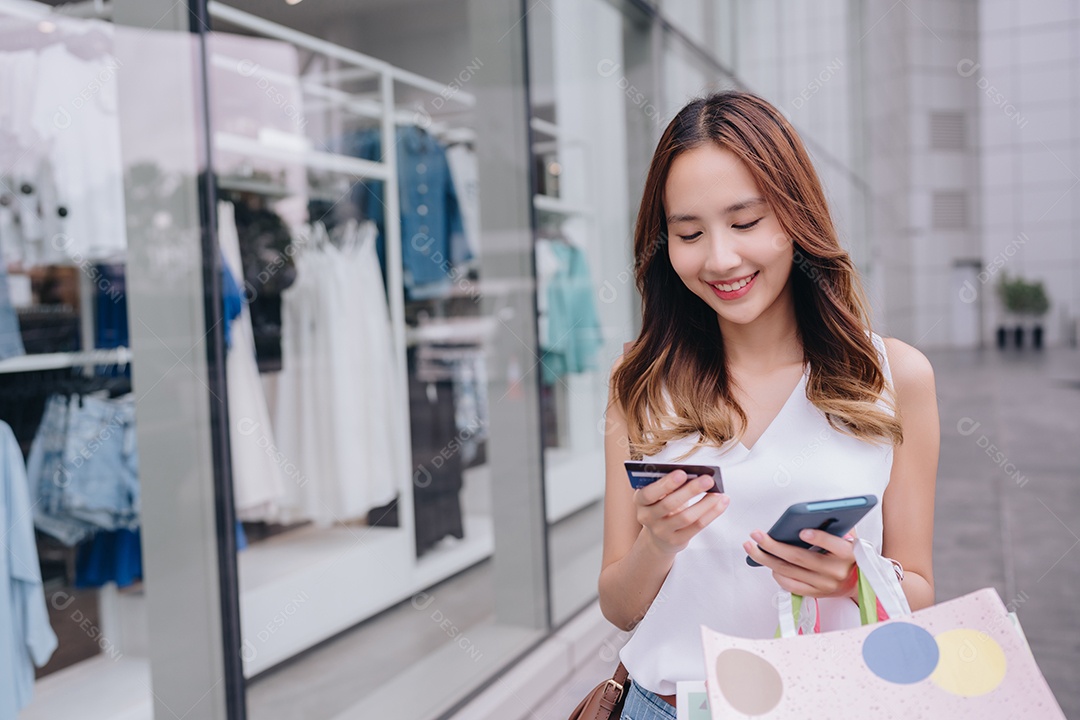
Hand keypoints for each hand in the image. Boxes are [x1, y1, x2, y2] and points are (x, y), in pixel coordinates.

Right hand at [635, 470, 729, 555]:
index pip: (649, 493)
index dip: (665, 484)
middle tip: (708, 479)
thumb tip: (694, 475)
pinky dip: (712, 513)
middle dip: (691, 490)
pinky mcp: (677, 540)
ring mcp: (661, 531)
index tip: (682, 473)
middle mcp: (647, 517)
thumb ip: (670, 485)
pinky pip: (697, 526)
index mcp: (640, 500)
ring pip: (686, 517)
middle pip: (670, 504)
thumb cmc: (661, 506)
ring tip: (719, 492)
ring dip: (705, 503)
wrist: (658, 536)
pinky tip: (721, 502)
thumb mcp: (658, 494)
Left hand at [743, 528, 857, 598]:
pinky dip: (776, 573)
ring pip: (789, 571)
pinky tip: (766, 562)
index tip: (802, 530)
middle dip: (774, 545)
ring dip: (766, 559)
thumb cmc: (847, 552)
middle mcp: (836, 571)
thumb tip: (813, 512)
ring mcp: (824, 585)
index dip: (818, 538)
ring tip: (751, 547)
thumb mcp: (848, 536)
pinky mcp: (815, 593)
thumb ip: (836, 525)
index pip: (833, 544)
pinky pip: (790, 585)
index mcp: (848, 553)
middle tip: (756, 534)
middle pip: (800, 558)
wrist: (857, 581)